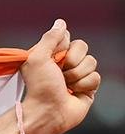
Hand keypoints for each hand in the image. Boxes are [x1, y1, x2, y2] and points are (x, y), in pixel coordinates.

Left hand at [21, 19, 99, 133]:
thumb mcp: (37, 57)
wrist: (47, 111)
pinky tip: (73, 93)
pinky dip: (84, 85)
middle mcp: (65, 64)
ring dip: (77, 75)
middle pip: (83, 47)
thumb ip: (50, 38)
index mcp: (52, 55)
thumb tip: (60, 22)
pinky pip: (96, 77)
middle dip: (72, 61)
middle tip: (60, 73)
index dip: (63, 47)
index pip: (68, 38)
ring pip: (92, 62)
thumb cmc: (38, 87)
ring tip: (65, 85)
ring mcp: (77, 76)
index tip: (52, 58)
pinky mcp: (88, 88)